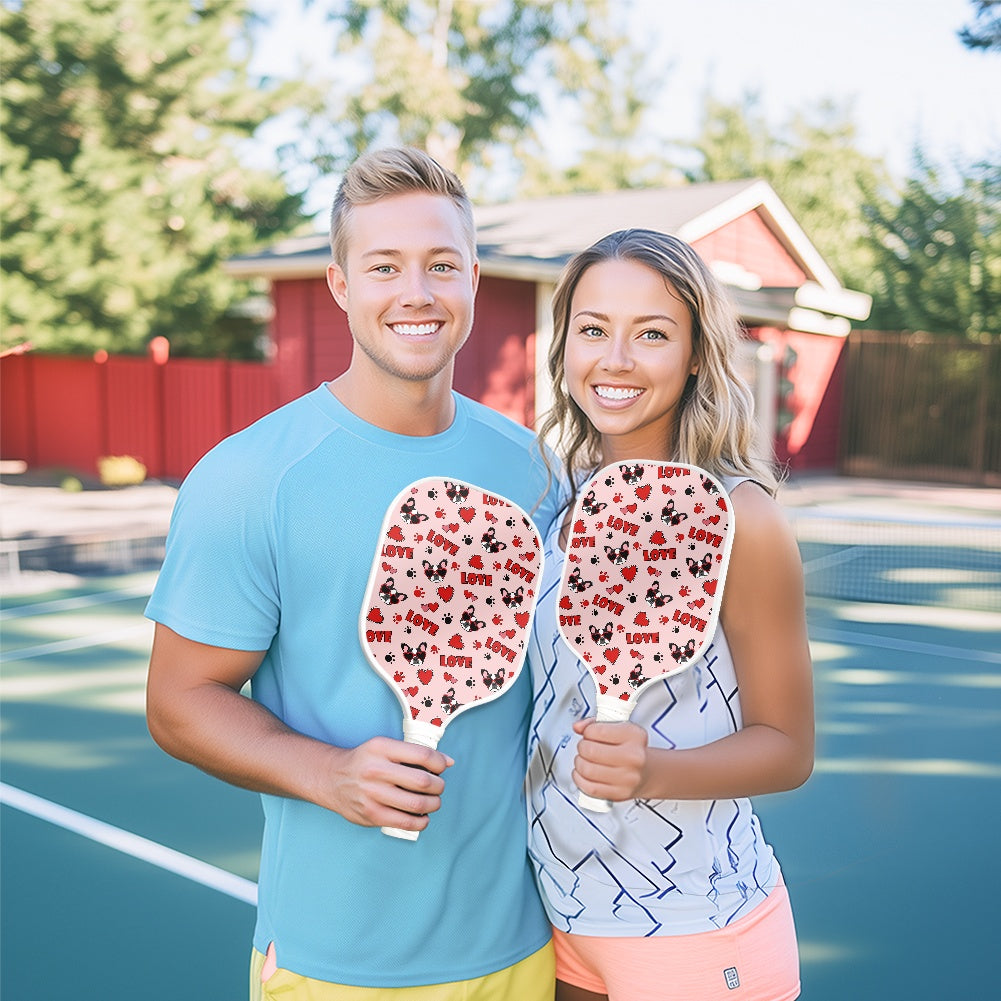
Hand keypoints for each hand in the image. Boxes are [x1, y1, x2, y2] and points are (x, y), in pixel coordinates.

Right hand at [325, 736, 452, 831]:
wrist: (332, 778)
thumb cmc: (365, 761)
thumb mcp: (385, 747)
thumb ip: (415, 753)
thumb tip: (448, 762)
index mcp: (382, 748)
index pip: (423, 755)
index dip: (439, 763)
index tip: (441, 768)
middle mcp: (376, 770)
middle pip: (422, 781)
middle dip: (438, 786)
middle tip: (438, 787)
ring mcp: (372, 794)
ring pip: (417, 803)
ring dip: (433, 804)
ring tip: (433, 802)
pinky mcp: (371, 814)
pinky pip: (405, 822)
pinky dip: (421, 821)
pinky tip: (423, 817)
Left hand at [572, 719, 649, 802]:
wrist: (646, 772)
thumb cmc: (629, 748)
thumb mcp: (618, 728)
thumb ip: (595, 723)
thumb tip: (577, 727)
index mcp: (634, 736)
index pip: (599, 731)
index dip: (587, 731)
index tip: (589, 734)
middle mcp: (634, 757)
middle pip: (590, 751)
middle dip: (582, 747)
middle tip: (585, 747)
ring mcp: (628, 777)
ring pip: (587, 770)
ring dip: (579, 763)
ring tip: (584, 760)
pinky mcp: (620, 794)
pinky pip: (590, 788)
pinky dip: (580, 780)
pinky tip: (583, 774)